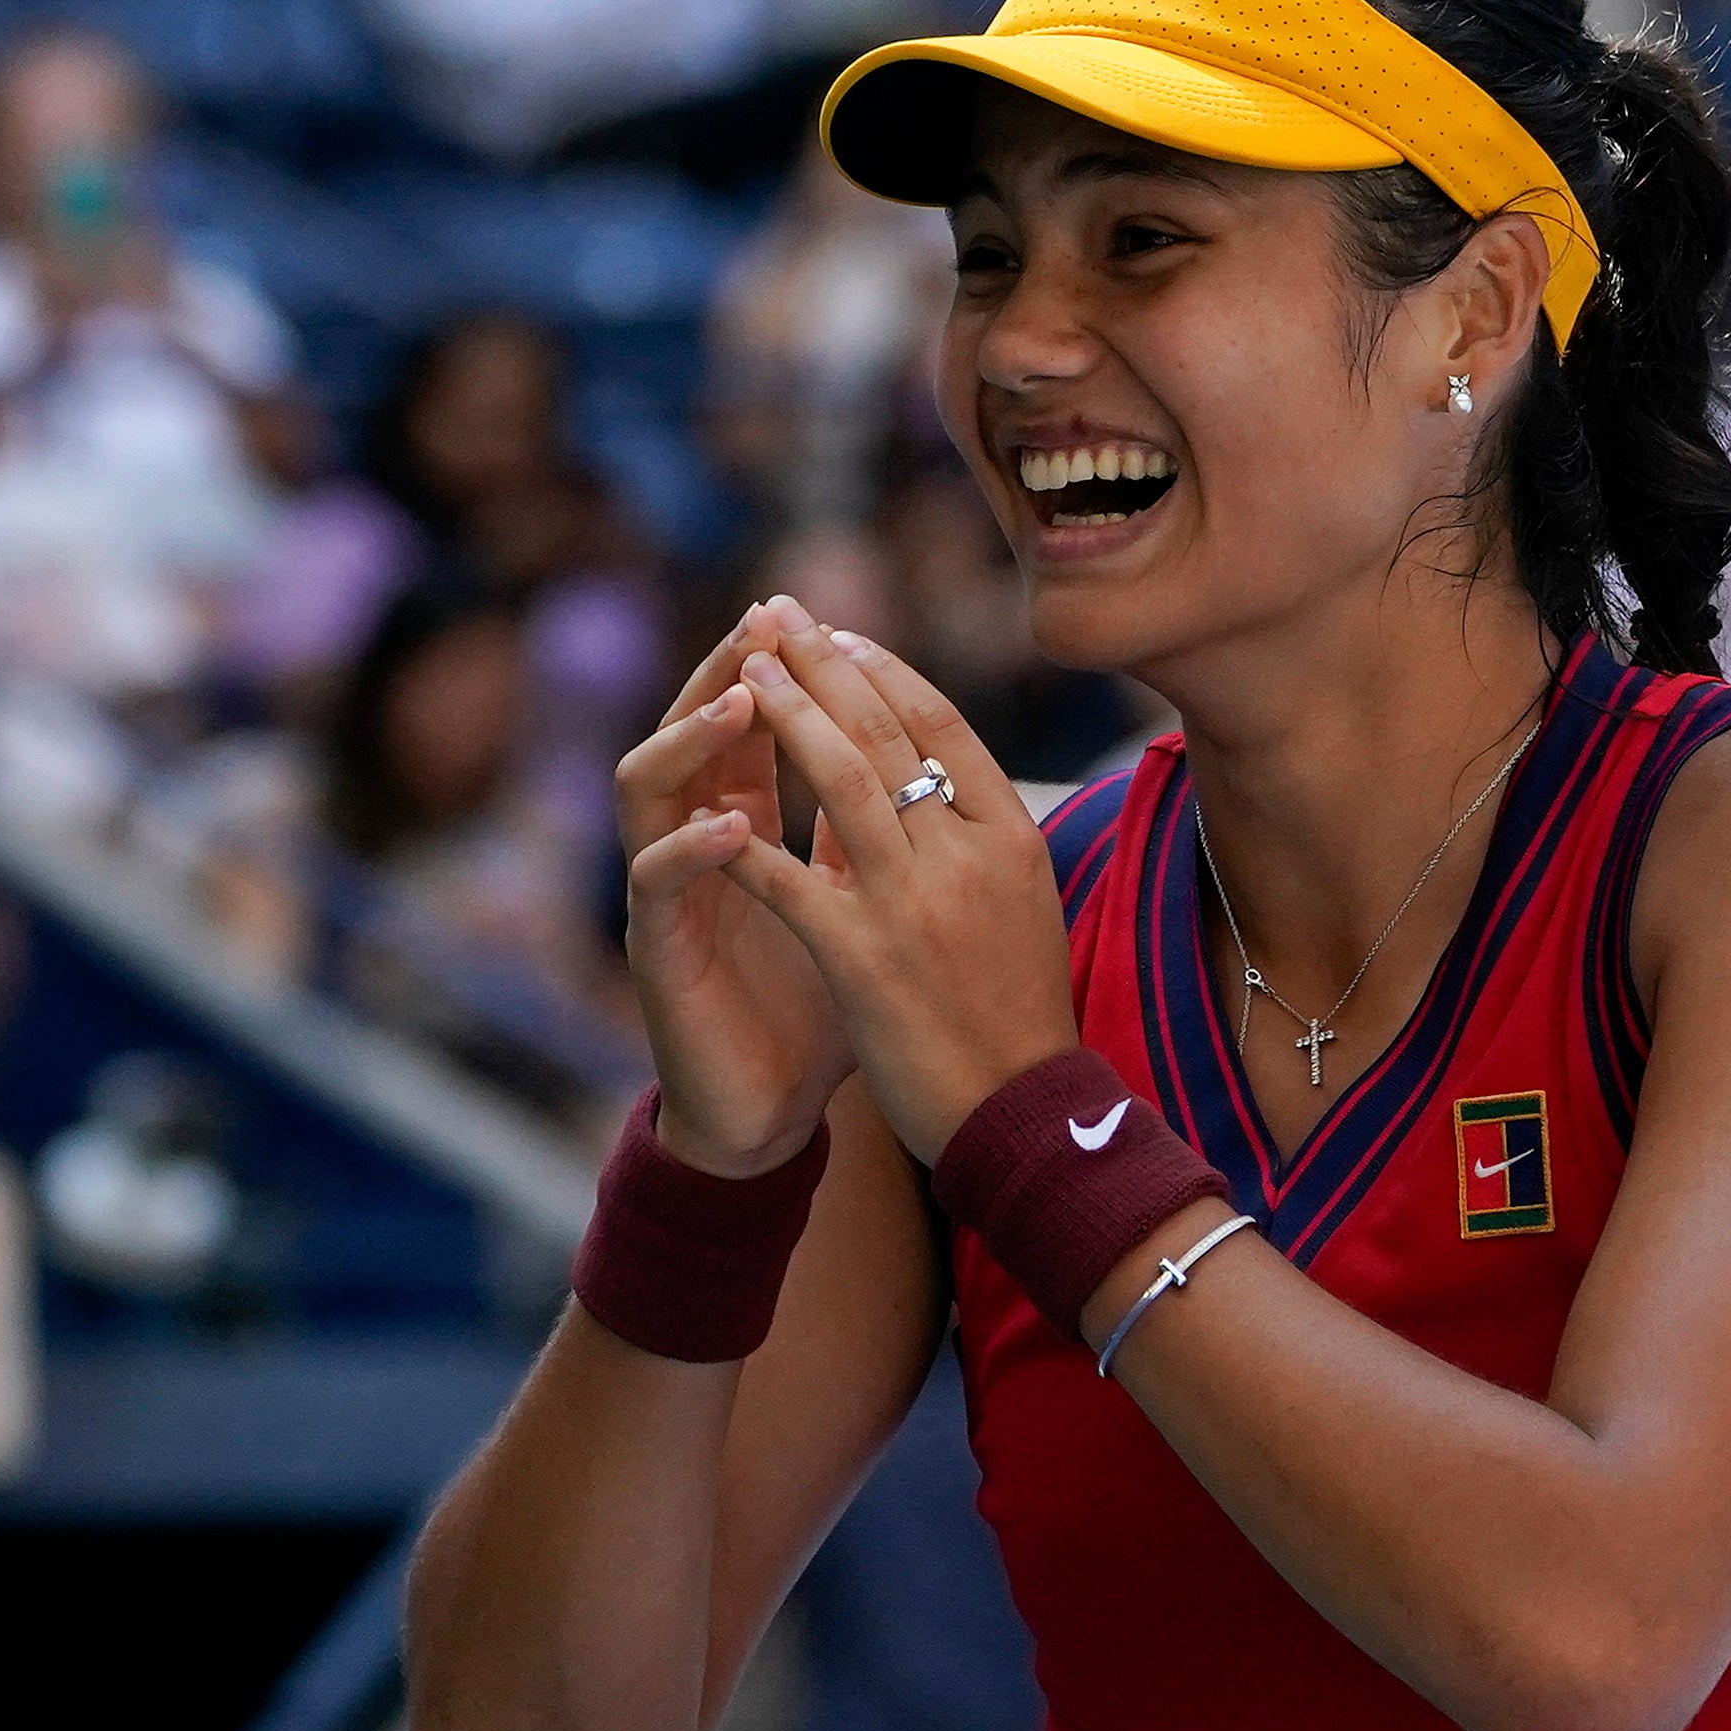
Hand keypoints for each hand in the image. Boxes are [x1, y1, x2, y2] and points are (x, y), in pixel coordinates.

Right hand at [615, 598, 857, 1175]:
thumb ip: (866, 833)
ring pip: (646, 784)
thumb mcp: (856, 903)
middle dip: (727, 667)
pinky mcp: (656, 948)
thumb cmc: (816, 1007)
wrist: (771, 1113)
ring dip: (692, 737)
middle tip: (767, 620)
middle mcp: (693, 840)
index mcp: (743, 820)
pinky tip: (733, 826)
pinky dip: (690, 849)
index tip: (830, 618)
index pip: (755, 720)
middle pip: (689, 725)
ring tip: (742, 699)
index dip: (786, 668)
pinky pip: (653, 881)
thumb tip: (927, 760)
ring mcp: (666, 890)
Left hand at [695, 620, 1078, 1162]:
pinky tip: (710, 807)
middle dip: (824, 666)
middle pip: (887, 732)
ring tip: (749, 671)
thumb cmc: (1019, 1013)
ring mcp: (914, 903)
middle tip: (779, 618)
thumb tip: (932, 769)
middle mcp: (967, 855)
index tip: (840, 637)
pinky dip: (745, 840)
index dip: (884, 672)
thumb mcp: (1019, 903)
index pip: (943, 725)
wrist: (1021, 1113)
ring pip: (839, 780)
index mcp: (1012, 836)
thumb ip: (974, 836)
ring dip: (786, 716)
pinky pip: (787, 879)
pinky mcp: (861, 956)